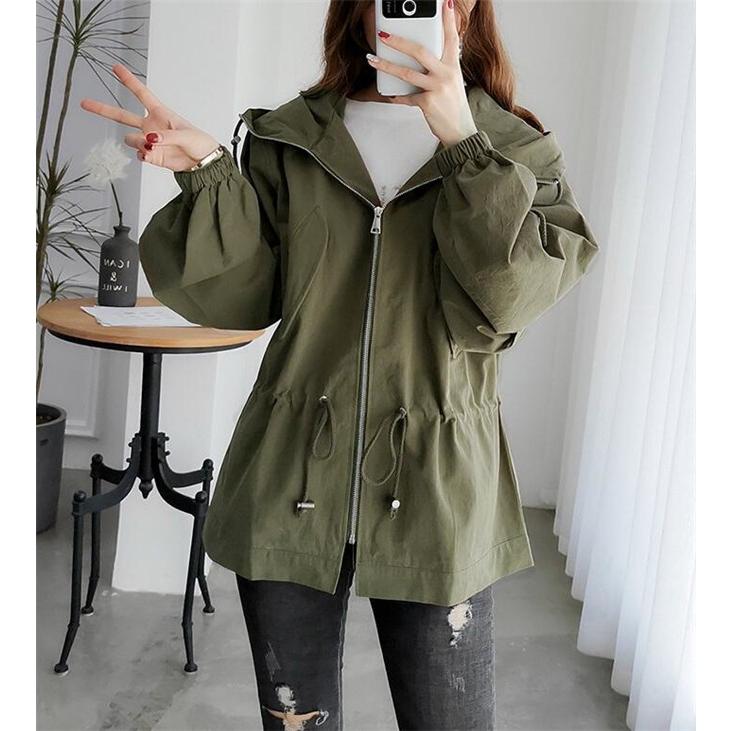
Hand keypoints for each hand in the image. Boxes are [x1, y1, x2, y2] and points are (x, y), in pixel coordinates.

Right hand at [79, 63, 219, 171]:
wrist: (202, 162)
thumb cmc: (199, 142)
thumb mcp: (185, 134)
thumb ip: (166, 136)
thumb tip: (149, 139)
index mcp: (160, 113)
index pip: (141, 93)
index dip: (128, 80)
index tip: (115, 67)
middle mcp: (151, 125)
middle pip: (121, 115)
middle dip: (103, 109)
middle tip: (85, 103)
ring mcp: (150, 141)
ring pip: (131, 139)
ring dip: (139, 142)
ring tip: (155, 145)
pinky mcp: (152, 156)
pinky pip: (139, 154)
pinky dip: (145, 155)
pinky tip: (154, 155)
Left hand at [366, 0, 477, 146]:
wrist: (460, 131)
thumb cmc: (453, 106)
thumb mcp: (452, 82)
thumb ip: (440, 67)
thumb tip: (423, 58)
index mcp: (453, 66)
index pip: (451, 38)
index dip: (448, 20)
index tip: (444, 3)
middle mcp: (446, 74)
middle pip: (420, 52)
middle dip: (399, 41)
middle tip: (384, 35)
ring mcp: (436, 88)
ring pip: (407, 73)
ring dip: (387, 65)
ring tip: (373, 60)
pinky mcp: (427, 103)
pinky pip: (407, 97)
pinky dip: (397, 96)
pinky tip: (391, 95)